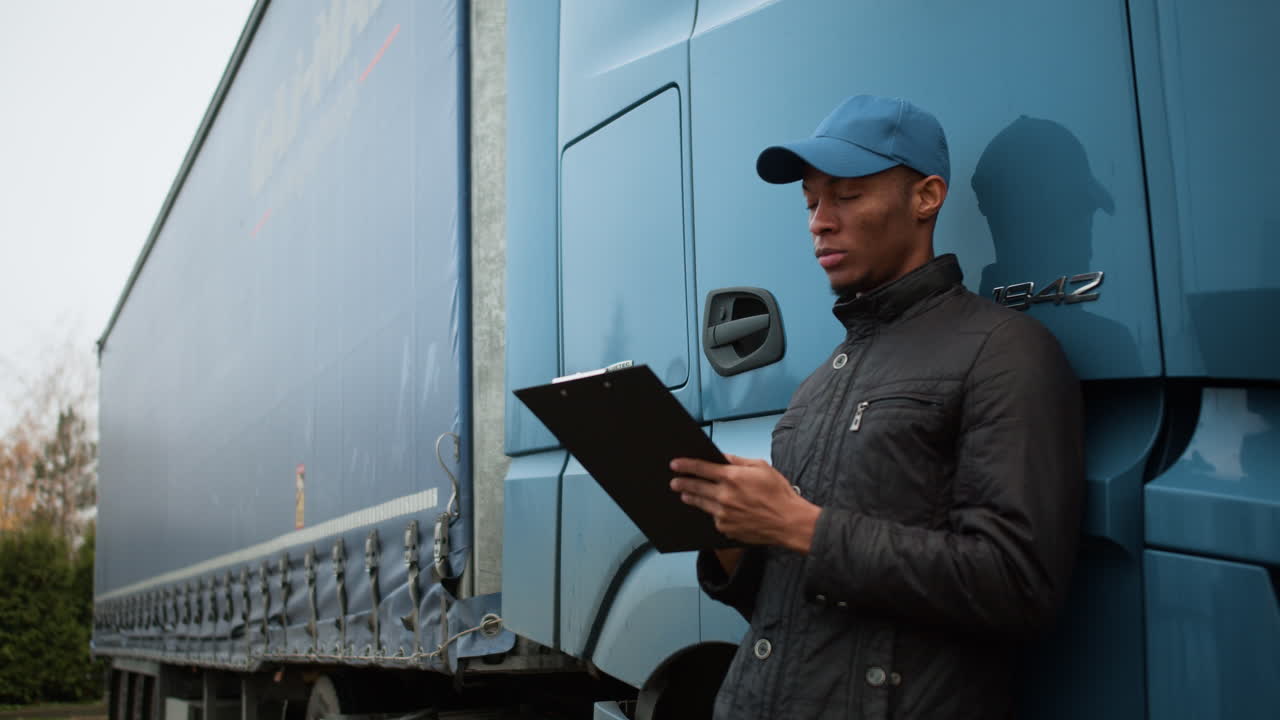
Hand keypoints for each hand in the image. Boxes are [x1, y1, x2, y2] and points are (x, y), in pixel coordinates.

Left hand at [670, 454, 819, 552]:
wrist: (789, 522)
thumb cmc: (779, 494)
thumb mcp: (761, 467)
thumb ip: (737, 461)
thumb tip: (721, 457)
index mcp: (732, 478)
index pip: (701, 468)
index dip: (685, 465)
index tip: (674, 464)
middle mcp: (724, 496)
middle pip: (695, 487)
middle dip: (682, 483)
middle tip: (674, 481)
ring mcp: (723, 515)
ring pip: (701, 504)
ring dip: (691, 497)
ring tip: (685, 494)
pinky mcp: (726, 529)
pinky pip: (714, 518)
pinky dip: (713, 513)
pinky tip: (715, 510)